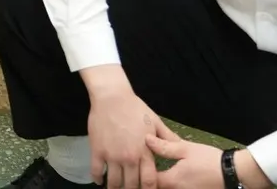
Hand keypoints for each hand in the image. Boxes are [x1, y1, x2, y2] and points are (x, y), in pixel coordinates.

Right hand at [85, 72, 172, 188]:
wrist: (112, 97)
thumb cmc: (135, 108)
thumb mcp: (155, 121)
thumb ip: (167, 137)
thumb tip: (180, 147)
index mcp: (144, 153)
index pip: (150, 181)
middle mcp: (129, 158)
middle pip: (131, 185)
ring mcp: (112, 156)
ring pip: (114, 182)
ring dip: (115, 188)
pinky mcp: (97, 151)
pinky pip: (96, 171)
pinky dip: (97, 179)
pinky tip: (99, 181)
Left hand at [145, 134, 226, 188]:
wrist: (233, 173)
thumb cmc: (210, 160)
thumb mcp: (186, 149)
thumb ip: (164, 147)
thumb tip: (146, 140)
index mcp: (172, 180)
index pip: (149, 181)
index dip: (142, 174)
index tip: (140, 164)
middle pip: (157, 188)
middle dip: (151, 181)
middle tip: (145, 171)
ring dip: (162, 183)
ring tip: (157, 175)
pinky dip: (173, 185)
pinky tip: (175, 179)